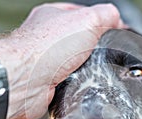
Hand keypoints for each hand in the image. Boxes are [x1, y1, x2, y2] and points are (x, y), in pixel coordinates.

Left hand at [0, 3, 124, 118]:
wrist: (25, 79)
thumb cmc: (46, 49)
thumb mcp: (87, 20)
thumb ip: (105, 15)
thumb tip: (116, 19)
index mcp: (53, 16)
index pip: (83, 14)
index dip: (101, 21)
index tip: (114, 30)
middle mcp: (46, 38)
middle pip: (79, 40)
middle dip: (93, 47)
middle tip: (100, 51)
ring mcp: (45, 60)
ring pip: (75, 62)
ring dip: (84, 66)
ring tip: (88, 67)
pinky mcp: (47, 81)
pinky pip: (69, 80)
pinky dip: (76, 81)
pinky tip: (78, 80)